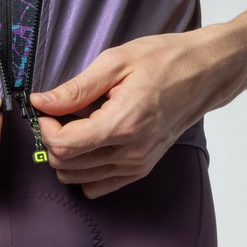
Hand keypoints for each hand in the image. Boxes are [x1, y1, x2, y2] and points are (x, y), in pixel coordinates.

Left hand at [30, 28, 239, 198]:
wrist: (205, 73)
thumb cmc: (164, 60)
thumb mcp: (114, 62)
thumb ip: (75, 89)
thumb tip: (41, 102)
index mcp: (123, 124)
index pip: (64, 145)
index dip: (45, 127)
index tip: (46, 108)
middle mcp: (131, 152)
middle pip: (67, 165)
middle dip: (52, 139)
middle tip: (58, 112)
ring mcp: (138, 164)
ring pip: (79, 178)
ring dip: (67, 154)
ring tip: (75, 123)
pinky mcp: (142, 169)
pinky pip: (98, 185)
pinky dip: (84, 168)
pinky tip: (89, 141)